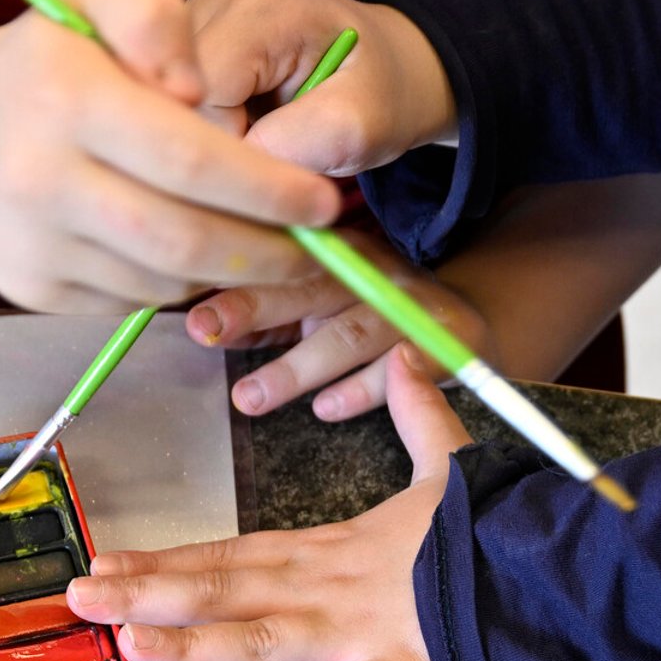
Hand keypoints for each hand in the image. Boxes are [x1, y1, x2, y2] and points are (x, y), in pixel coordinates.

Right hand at [0, 0, 339, 313]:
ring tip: (265, 250)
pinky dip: (175, 285)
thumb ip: (156, 18)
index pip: (189, 160)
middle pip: (182, 240)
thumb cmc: (44, 65)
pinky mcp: (30, 290)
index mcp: (66, 101)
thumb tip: (198, 88)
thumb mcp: (95, 7)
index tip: (322, 203)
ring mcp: (31, 245)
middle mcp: (40, 180)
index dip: (268, 190)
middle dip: (264, 253)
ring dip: (226, 274)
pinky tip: (197, 255)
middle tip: (313, 250)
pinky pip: (128, 302)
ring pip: (161, 282)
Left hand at [66, 371, 472, 660]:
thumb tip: (408, 357)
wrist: (544, 566)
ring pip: (258, 641)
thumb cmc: (486, 532)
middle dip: (143, 593)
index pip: (225, 553)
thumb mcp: (446, 467)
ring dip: (193, 645)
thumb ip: (417, 416)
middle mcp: (319, 589)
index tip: (103, 561)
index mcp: (322, 549)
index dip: (160, 559)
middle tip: (78, 600)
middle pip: (219, 590)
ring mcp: (352, 633)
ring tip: (133, 647)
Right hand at [187, 0, 455, 176]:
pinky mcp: (187, 20)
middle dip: (205, 139)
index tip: (267, 157)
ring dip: (197, 129)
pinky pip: (163, 84)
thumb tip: (228, 170)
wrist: (383, 68)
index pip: (198, 93)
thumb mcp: (359, 130)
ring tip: (252, 127)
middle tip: (262, 145)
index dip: (222, 146)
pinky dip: (192, 115)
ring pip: (159, 90)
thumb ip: (295, 147)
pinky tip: (233, 115)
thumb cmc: (375, 97)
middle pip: (168, 89)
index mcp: (265, 3)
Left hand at [187, 228, 493, 421]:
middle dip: (255, 308)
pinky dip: (358, 392)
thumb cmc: (372, 312)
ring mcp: (410, 307)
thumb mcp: (319, 305)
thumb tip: (207, 329)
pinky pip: (397, 372)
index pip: (283, 260)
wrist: (465, 323)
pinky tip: (324, 409)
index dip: (237, 283)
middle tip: (206, 333)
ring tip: (250, 399)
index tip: (195, 314)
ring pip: (347, 335)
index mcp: (338, 251)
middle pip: (311, 286)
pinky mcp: (443, 345)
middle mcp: (374, 271)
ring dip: (295, 368)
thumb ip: (267, 317)